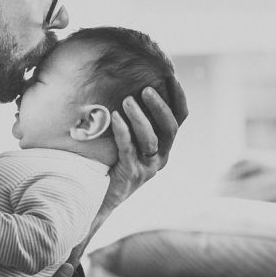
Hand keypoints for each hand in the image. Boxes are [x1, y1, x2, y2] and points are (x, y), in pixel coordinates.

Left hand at [102, 78, 188, 212]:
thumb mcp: (126, 140)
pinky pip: (129, 150)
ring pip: (151, 140)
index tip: (172, 77)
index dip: (178, 98)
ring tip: (126, 100)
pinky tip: (114, 117)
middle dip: (160, 106)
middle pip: (170, 128)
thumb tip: (127, 89)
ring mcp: (147, 168)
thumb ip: (132, 122)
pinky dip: (123, 131)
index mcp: (164, 146)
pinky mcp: (131, 174)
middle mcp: (161, 157)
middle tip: (146, 89)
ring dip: (140, 117)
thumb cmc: (109, 164)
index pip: (179, 119)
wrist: (96, 199)